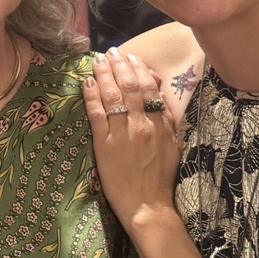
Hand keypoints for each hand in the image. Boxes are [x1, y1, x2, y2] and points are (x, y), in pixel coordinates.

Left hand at [81, 47, 182, 234]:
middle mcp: (142, 125)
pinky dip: (91, 96)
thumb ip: (165, 120)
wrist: (149, 206)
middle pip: (130, 86)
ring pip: (112, 96)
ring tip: (97, 60)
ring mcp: (122, 134)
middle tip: (111, 51)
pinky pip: (96, 115)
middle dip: (119, 65)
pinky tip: (86, 82)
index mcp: (160, 124)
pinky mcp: (104, 145)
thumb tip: (158, 96)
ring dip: (104, 74)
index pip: (150, 89)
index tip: (132, 57)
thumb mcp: (172, 145)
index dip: (140, 69)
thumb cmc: (161, 178)